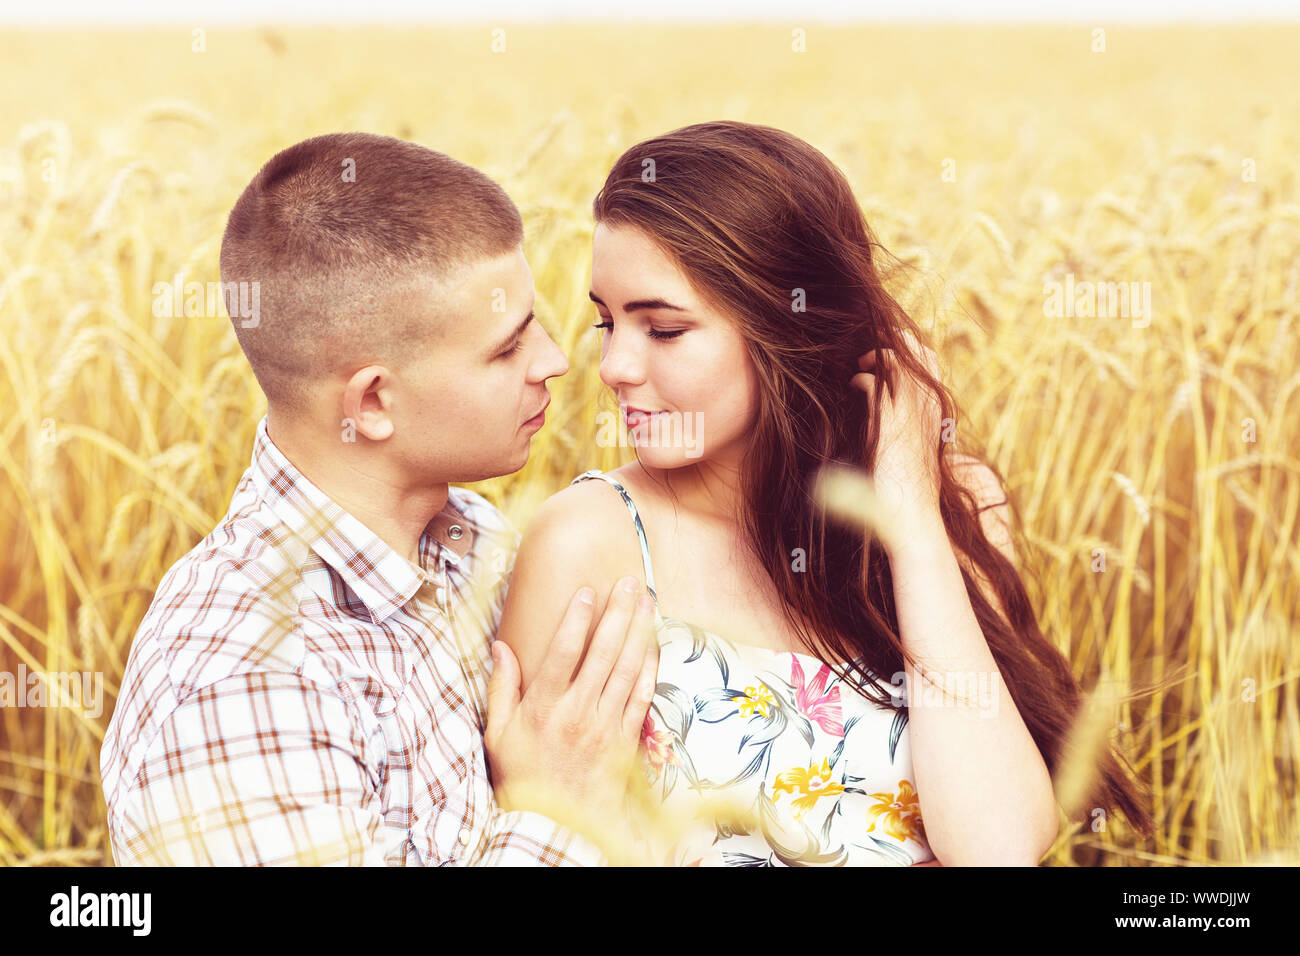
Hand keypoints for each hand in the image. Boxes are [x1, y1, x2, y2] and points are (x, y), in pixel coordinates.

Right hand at [484, 577, 658, 859]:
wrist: (555, 823)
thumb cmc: (523, 776)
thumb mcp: (497, 734)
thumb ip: (501, 688)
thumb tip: (500, 647)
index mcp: (545, 707)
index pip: (564, 651)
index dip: (577, 618)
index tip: (587, 590)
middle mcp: (578, 711)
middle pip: (604, 651)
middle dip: (619, 612)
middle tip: (631, 582)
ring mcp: (606, 725)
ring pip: (628, 668)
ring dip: (640, 631)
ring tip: (648, 601)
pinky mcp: (625, 739)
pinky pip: (642, 696)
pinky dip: (650, 667)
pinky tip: (654, 644)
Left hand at [851, 329, 946, 540]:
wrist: (914, 511)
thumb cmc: (912, 486)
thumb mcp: (919, 448)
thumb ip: (913, 425)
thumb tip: (899, 417)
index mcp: (936, 408)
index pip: (931, 361)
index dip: (910, 350)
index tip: (889, 354)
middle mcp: (927, 404)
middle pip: (917, 351)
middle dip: (893, 344)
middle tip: (871, 354)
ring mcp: (910, 410)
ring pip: (894, 361)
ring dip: (874, 358)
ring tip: (861, 366)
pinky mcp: (888, 421)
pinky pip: (872, 383)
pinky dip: (860, 380)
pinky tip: (854, 388)